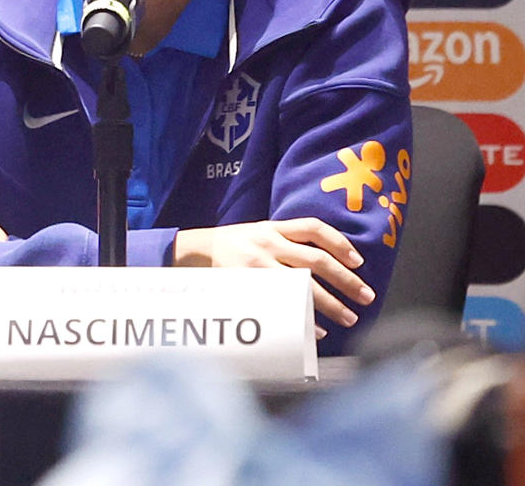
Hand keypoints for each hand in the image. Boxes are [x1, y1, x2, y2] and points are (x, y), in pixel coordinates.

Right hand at [173, 219, 372, 337]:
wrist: (191, 251)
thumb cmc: (232, 246)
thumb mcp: (258, 233)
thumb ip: (287, 241)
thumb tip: (330, 263)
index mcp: (273, 227)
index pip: (313, 228)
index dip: (340, 243)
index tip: (359, 262)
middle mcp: (268, 242)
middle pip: (317, 259)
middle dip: (346, 280)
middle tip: (366, 297)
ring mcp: (258, 263)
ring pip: (304, 283)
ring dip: (331, 303)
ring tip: (349, 317)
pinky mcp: (248, 283)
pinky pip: (284, 300)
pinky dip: (304, 316)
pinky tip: (317, 329)